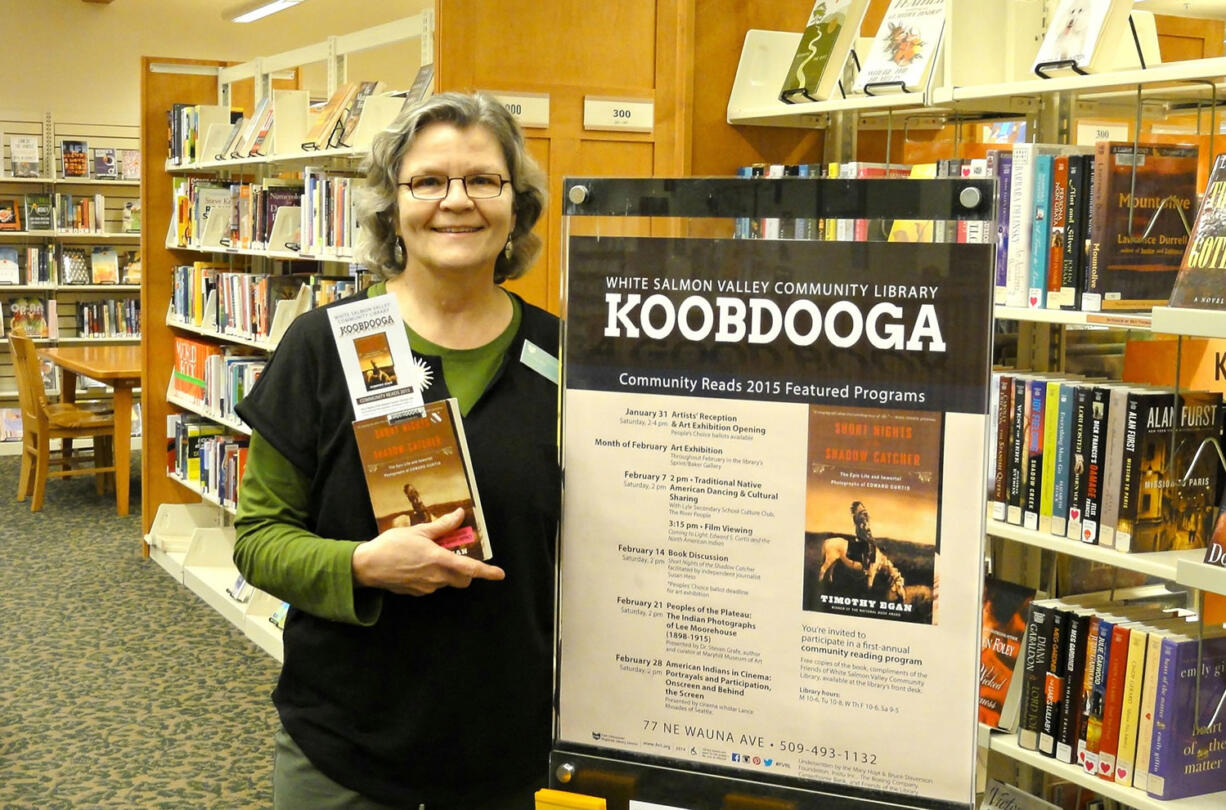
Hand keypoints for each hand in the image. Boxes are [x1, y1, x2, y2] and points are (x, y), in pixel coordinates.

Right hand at [351, 508, 504, 595]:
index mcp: (439, 560)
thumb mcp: (418, 531)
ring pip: (446, 582)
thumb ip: (442, 526)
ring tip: (429, 555)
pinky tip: (417, 565)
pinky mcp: (416, 593)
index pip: (470, 568)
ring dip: (447, 572)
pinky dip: (432, 576)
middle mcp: (436, 577)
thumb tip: (460, 515)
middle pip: (462, 580)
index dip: (487, 572)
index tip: (500, 574)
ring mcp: (426, 587)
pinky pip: (431, 585)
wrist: (366, 566)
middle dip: (466, 572)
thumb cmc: (391, 545)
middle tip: (456, 556)